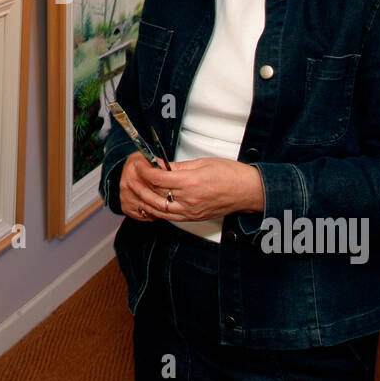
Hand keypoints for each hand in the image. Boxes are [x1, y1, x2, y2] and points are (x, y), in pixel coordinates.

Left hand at [120, 153, 264, 221]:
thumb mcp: (202, 163)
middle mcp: (188, 200)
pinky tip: (149, 202)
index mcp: (191, 182)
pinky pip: (168, 217)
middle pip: (154, 196)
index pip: (158, 178)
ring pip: (158, 210)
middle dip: (138, 186)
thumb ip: (177, 166)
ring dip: (143, 200)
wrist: (248, 191)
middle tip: (131, 176)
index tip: (139, 164)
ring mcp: (190, 212)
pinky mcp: (193, 218)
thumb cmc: (230, 174)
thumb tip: (159, 164)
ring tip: (135, 189)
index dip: (144, 171)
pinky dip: (155, 210)